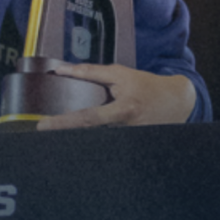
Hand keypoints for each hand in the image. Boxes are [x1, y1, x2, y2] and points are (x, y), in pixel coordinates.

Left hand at [34, 64, 196, 130]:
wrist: (176, 101)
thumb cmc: (146, 86)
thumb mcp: (120, 74)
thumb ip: (91, 73)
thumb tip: (62, 70)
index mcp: (124, 110)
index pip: (88, 118)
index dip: (64, 122)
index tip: (43, 126)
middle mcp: (125, 130)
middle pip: (89, 137)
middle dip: (66, 135)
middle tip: (45, 131)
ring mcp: (128, 142)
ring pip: (96, 144)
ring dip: (78, 140)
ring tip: (61, 135)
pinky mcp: (130, 149)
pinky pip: (106, 146)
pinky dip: (93, 142)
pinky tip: (80, 140)